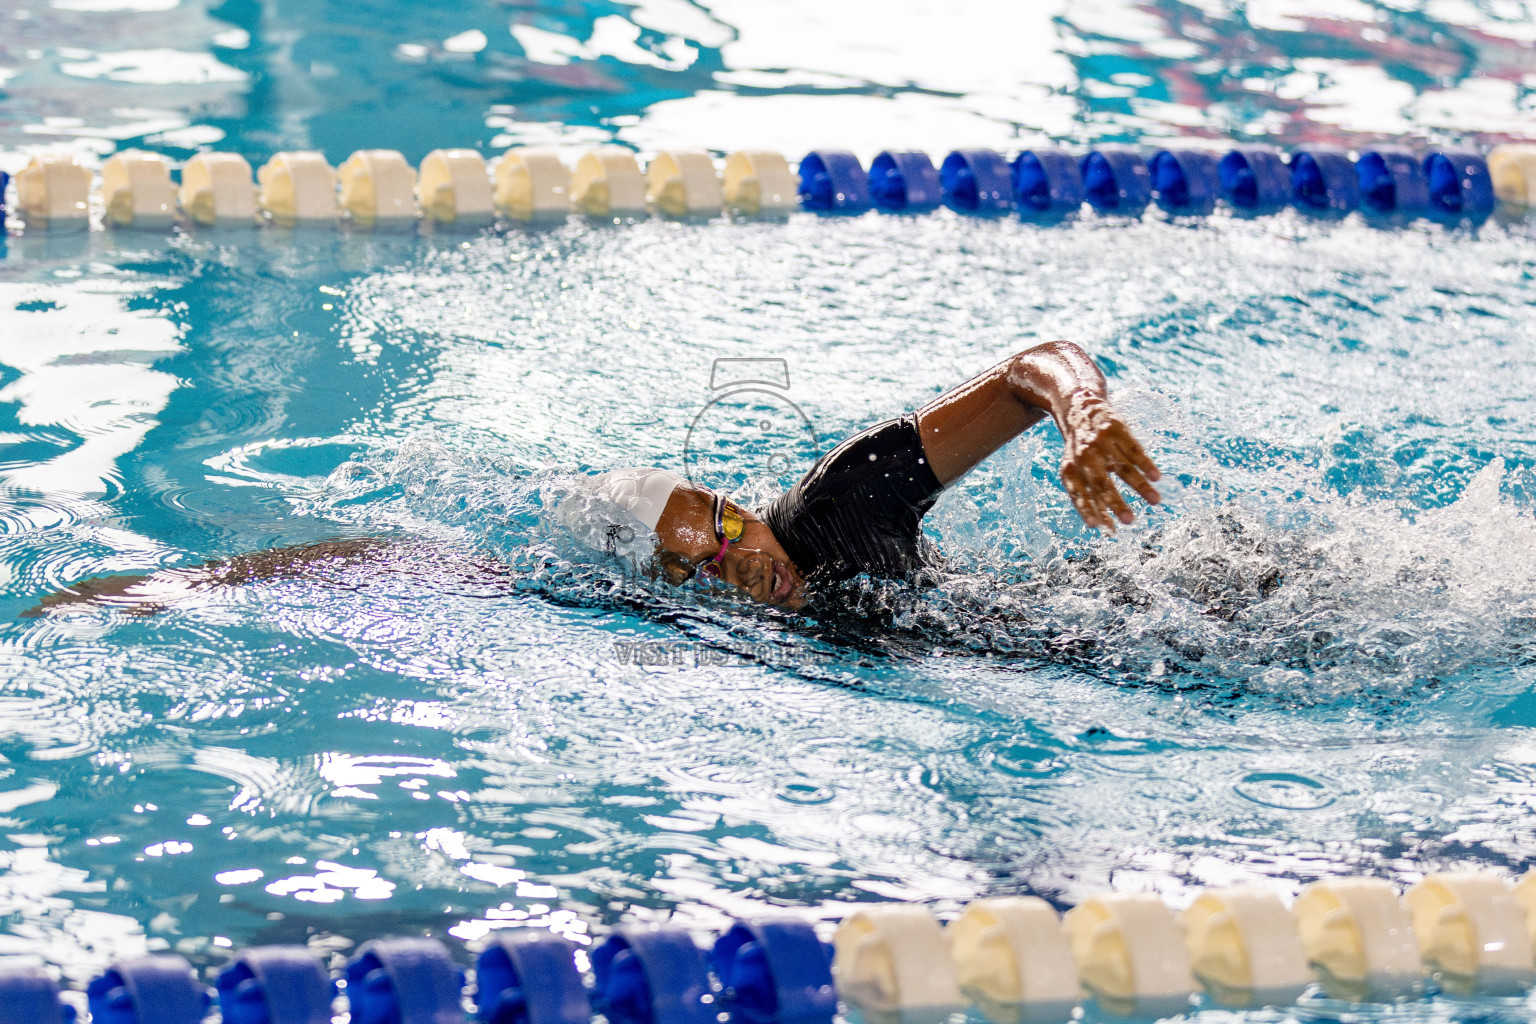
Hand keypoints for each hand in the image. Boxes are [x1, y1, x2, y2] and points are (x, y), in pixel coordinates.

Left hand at [1057, 392, 1161, 531]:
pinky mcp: (1116, 429)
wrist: (1079, 407)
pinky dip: (1146, 464)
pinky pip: (1133, 449)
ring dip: (1140, 486)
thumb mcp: (1074, 469)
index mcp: (1070, 469)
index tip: (1096, 526)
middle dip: (1116, 503)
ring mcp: (1100, 442)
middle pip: (1101, 483)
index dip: (1086, 509)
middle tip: (1130, 521)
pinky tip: (1157, 477)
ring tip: (1156, 501)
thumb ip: (1086, 495)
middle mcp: (1083, 456)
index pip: (1078, 494)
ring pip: (1123, 468)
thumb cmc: (1079, 450)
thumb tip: (1102, 528)